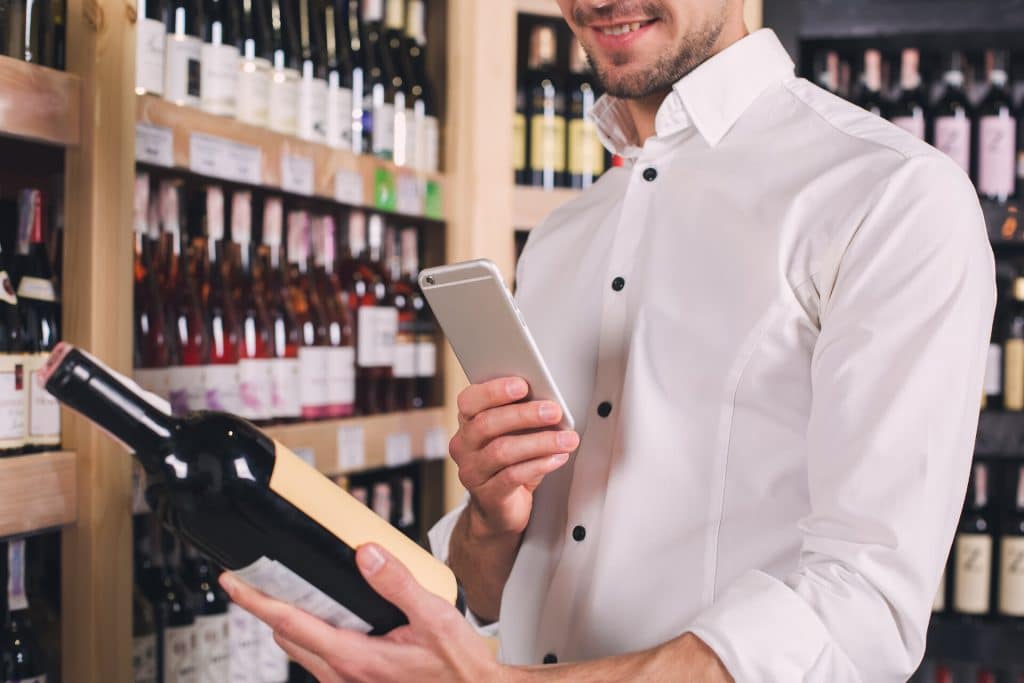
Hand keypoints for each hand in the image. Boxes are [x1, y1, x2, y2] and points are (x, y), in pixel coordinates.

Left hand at [220, 543, 507, 682]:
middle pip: (286, 637)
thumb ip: (396, 583)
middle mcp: (343, 676)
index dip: (255, 601)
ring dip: (293, 623)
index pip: (289, 623)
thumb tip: (366, 555)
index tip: (233, 583)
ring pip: (302, 651)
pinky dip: (315, 636)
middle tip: (264, 578)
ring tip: (299, 593)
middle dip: (270, 608)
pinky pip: (321, 660)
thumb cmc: (456, 668)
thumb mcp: (433, 617)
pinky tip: (339, 618)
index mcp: (354, 658)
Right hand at [450, 377, 578, 536]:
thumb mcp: (513, 435)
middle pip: (487, 423)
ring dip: (540, 442)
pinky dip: (538, 465)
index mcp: (467, 422)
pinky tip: (557, 458)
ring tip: (567, 439)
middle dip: (524, 414)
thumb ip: (522, 416)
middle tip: (554, 411)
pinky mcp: (487, 495)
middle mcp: (463, 445)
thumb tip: (548, 401)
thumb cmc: (509, 463)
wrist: (499, 509)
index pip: (469, 400)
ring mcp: (472, 471)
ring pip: (502, 451)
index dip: (494, 390)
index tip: (523, 385)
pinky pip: (512, 476)